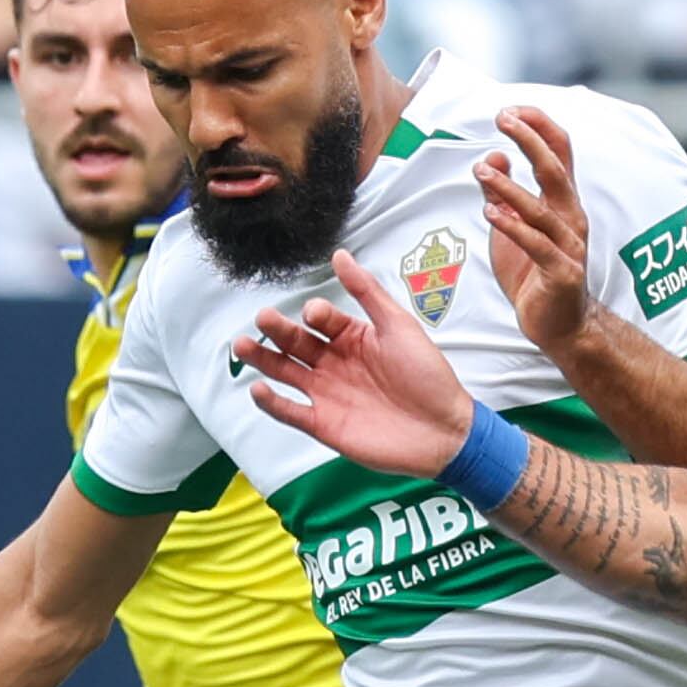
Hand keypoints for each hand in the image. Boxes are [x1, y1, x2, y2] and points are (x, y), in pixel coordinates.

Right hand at [233, 249, 474, 475]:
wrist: (444, 430)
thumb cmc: (428, 376)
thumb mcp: (399, 326)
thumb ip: (368, 292)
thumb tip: (340, 255)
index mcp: (353, 338)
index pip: (323, 320)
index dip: (317, 315)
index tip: (314, 313)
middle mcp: (335, 364)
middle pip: (297, 343)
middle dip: (278, 331)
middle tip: (263, 317)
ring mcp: (327, 395)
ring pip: (286, 373)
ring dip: (264, 360)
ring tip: (241, 346)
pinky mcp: (325, 425)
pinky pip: (292, 412)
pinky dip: (273, 403)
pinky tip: (258, 389)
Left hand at [475, 103, 598, 355]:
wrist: (559, 326)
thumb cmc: (535, 273)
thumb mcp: (511, 226)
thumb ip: (502, 192)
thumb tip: (492, 157)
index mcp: (563, 202)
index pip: (559, 152)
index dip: (539, 126)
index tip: (511, 109)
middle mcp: (571, 218)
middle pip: (555, 170)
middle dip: (530, 140)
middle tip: (503, 119)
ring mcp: (569, 246)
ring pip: (541, 208)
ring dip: (510, 187)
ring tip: (481, 169)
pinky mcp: (561, 273)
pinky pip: (536, 246)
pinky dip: (513, 227)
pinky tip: (490, 212)